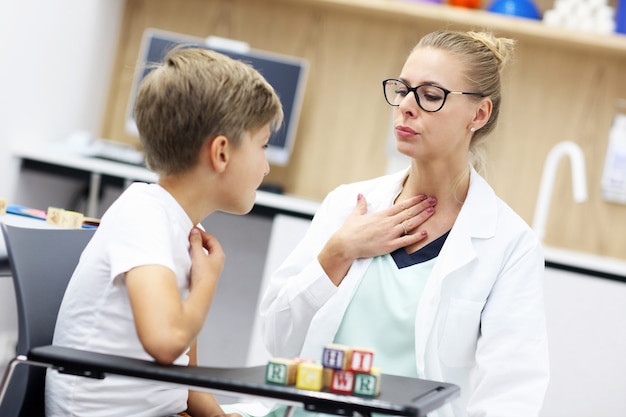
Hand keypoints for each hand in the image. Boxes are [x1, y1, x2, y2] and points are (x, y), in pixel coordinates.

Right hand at [188, 227, 224, 289]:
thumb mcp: (198, 254)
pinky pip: (201, 261)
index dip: (203, 233)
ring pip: (205, 254)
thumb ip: (196, 242)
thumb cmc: (203, 274)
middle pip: (209, 246)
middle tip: (191, 237)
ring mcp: (212, 268)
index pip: (212, 239)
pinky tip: (189, 258)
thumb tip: (195, 232)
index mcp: (219, 255)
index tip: (194, 230)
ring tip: (189, 246)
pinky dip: (196, 256)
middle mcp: (217, 261)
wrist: (202, 291)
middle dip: (200, 240)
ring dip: (197, 249)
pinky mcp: (205, 274)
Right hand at [319, 193, 434, 283]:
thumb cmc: (350, 230)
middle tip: (434, 201)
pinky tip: (425, 233)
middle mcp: (388, 223)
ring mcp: (390, 234)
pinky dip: (416, 237)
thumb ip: (361, 205)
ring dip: (422, 217)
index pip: (401, 206)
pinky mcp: (389, 246)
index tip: (423, 196)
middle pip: (409, 213)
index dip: (414, 201)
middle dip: (422, 206)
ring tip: (432, 212)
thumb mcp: (356, 215)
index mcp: (381, 215)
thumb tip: (361, 195)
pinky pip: (406, 241)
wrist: (346, 244)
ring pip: (410, 224)